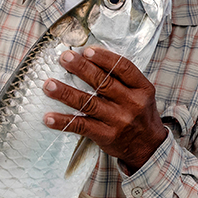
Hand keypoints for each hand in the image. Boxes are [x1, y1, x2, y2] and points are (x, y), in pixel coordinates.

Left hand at [43, 46, 167, 173]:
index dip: (104, 58)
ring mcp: (118, 121)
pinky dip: (64, 122)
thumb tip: (90, 58)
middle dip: (81, 68)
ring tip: (49, 85)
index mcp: (142, 88)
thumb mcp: (141, 93)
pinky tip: (49, 117)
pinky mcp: (106, 136)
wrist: (149, 147)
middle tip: (64, 58)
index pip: (123, 68)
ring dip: (66, 93)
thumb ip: (122, 77)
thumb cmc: (140, 114)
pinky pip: (82, 126)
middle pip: (103, 82)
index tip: (86, 50)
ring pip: (88, 103)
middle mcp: (131, 103)